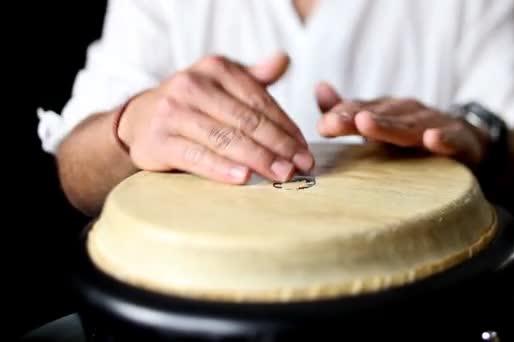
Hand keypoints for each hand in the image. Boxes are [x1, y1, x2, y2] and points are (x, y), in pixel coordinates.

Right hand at [117, 53, 313, 183]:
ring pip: (226, 139)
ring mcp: (173, 113)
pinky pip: (197, 156)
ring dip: (259, 159)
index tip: (304, 149)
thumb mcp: (220, 84)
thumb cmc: (192, 106)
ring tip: (282, 174)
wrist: (139, 121)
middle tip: (302, 165)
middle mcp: (192, 86)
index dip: (286, 126)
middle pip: (246, 120)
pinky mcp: (159, 141)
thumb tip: (283, 60)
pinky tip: (244, 177)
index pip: (260, 100)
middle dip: (279, 146)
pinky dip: (222, 169)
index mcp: (215, 69)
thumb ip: (252, 78)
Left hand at [315, 82, 488, 166]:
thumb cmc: (413, 137)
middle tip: (334, 122)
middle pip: (382, 115)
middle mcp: (409, 113)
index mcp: (389, 111)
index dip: (342, 115)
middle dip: (357, 117)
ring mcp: (435, 125)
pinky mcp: (459, 141)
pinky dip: (443, 139)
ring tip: (365, 124)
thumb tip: (319, 87)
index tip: (322, 125)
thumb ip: (348, 112)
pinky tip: (432, 139)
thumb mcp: (379, 127)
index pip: (362, 110)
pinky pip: (452, 140)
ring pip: (410, 126)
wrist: (467, 143)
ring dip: (389, 125)